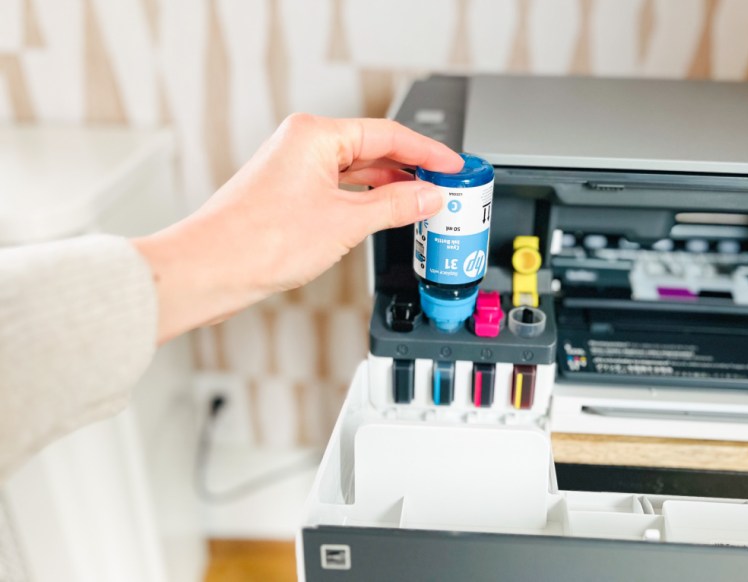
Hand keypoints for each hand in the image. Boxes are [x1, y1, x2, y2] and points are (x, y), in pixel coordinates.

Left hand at [133, 114, 463, 342]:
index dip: (428, 151)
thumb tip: (428, 196)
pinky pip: (339, 189)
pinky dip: (365, 201)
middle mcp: (302, 144)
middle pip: (373, 149)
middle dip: (411, 170)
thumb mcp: (346, 223)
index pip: (388, 134)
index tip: (454, 165)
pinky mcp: (287, 194)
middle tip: (445, 187)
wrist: (209, 270)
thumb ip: (395, 206)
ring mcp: (293, 169)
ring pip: (356, 172)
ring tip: (423, 205)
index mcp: (315, 135)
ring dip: (389, 188)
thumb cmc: (258, 241)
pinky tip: (384, 216)